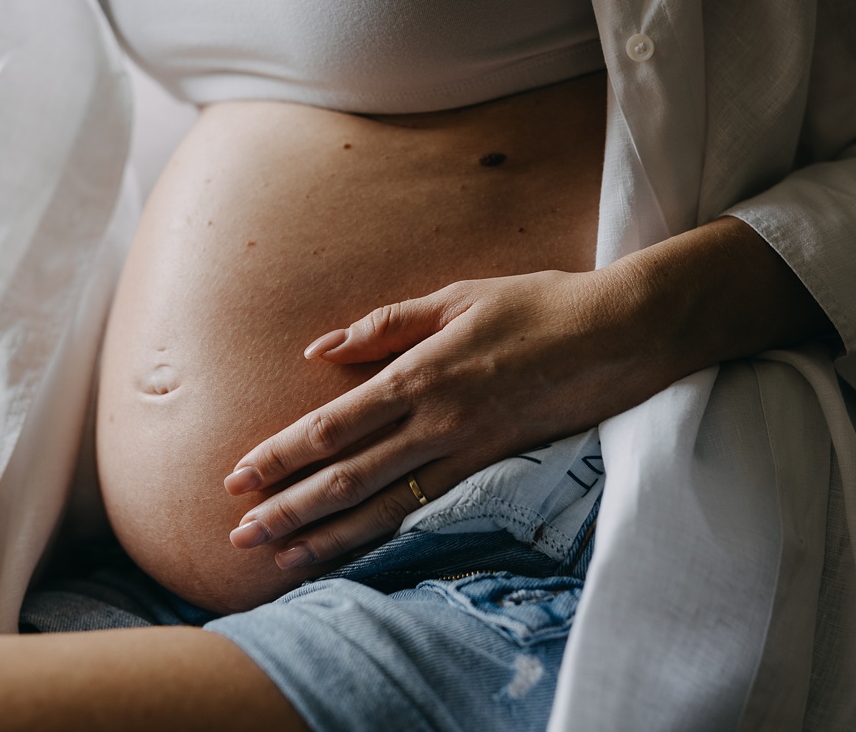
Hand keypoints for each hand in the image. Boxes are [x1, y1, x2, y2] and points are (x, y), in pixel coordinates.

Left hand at [221, 263, 682, 570]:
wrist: (618, 335)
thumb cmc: (537, 304)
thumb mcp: (458, 295)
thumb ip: (387, 324)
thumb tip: (321, 347)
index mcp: (422, 373)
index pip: (334, 425)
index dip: (282, 455)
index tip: (237, 475)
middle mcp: (437, 422)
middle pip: (348, 477)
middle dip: (288, 509)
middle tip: (238, 536)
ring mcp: (467, 452)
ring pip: (384, 507)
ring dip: (327, 536)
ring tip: (280, 559)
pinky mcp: (494, 469)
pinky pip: (428, 511)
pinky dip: (386, 536)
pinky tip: (356, 553)